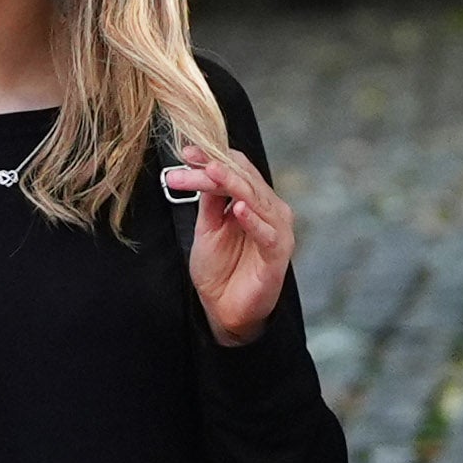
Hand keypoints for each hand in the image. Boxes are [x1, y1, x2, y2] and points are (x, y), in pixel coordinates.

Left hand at [166, 139, 297, 344]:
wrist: (224, 310)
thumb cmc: (220, 270)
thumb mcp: (208, 228)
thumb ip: (210, 201)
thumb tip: (202, 168)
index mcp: (254, 201)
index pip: (237, 169)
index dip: (212, 158)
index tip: (185, 153)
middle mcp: (270, 209)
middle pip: (243, 179)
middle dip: (213, 168)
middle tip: (187, 162)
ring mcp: (277, 229)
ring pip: (254, 198)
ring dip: (229, 184)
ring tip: (209, 173)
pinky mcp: (277, 252)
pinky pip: (266, 232)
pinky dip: (252, 219)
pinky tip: (237, 209)